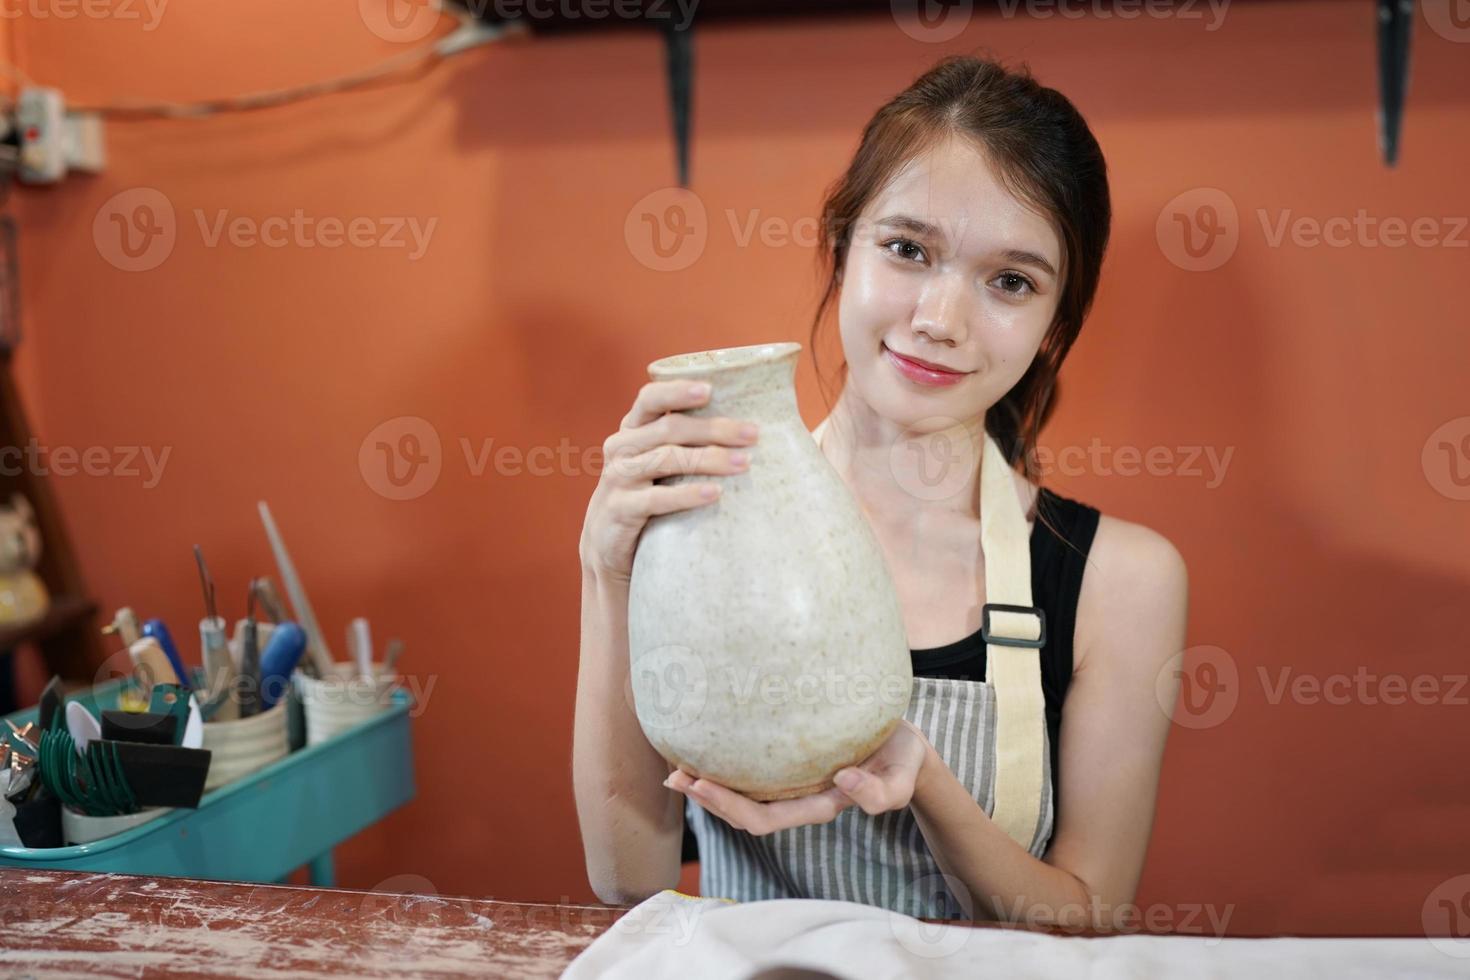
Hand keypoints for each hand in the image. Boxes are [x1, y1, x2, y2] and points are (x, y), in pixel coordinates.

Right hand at [579, 380, 759, 583]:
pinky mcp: (620, 509)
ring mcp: (618, 478)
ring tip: (743, 463)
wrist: (608, 544)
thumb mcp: (659, 463)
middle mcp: (621, 447)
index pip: (650, 398)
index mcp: (633, 429)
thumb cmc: (646, 494)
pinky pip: (657, 498)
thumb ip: (685, 443)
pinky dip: (688, 495)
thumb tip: (747, 429)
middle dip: (714, 429)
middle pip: (669, 428)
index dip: (678, 391)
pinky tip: (715, 493)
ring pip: (666, 459)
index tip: (711, 390)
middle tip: (752, 434)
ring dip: (709, 459)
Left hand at [664, 719, 931, 835]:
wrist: (908, 743)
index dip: (728, 807)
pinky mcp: (791, 759)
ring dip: (709, 784)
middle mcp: (799, 797)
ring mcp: (793, 781)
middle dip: (708, 798)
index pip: (764, 818)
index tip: (700, 783)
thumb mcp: (903, 777)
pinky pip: (752, 768)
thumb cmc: (903, 760)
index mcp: (818, 805)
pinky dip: (726, 761)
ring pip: (743, 792)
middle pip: (743, 811)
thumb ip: (881, 792)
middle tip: (676, 776)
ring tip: (677, 766)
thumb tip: (843, 781)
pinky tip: (707, 743)